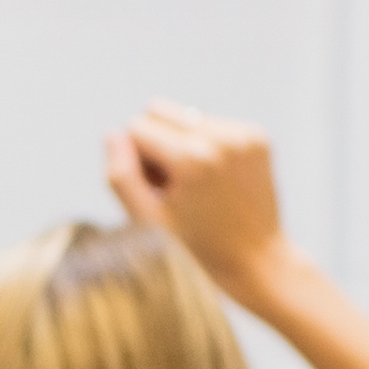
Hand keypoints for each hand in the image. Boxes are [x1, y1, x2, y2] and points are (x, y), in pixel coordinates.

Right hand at [103, 106, 292, 292]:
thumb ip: (120, 176)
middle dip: (153, 142)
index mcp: (192, 158)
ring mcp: (244, 133)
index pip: (135, 126)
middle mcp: (221, 137)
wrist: (256, 259)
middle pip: (157, 109)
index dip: (135, 160)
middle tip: (171, 184)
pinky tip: (214, 178)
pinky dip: (204, 144)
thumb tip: (112, 133)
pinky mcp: (257, 135)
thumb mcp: (146, 219)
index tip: (154, 191)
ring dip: (178, 142)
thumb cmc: (196, 246)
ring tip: (194, 183)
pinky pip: (210, 122)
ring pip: (183, 114)